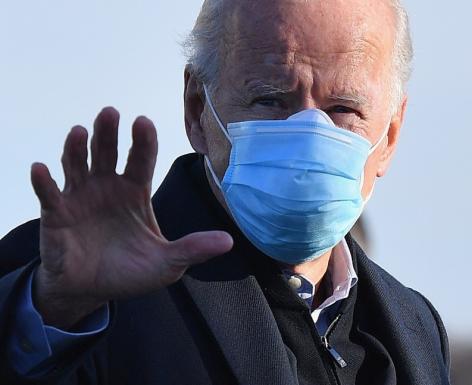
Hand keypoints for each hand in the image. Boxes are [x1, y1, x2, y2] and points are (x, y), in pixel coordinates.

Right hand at [30, 107, 232, 328]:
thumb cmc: (130, 271)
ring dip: (76, 148)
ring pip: (77, 164)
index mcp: (135, 191)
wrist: (92, 291)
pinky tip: (41, 169)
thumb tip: (229, 241)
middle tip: (111, 113)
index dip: (143, 141)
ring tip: (78, 131)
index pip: (141, 159)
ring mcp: (80, 197)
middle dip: (108, 132)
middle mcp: (107, 186)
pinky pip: (49, 194)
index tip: (144, 122)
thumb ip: (193, 249)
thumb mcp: (167, 263)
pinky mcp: (56, 214)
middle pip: (107, 152)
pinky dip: (43, 181)